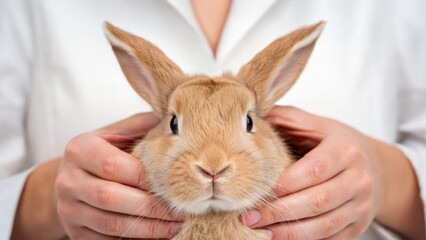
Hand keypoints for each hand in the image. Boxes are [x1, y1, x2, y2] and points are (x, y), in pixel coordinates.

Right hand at [55, 112, 182, 238]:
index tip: (173, 183)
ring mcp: (69, 209)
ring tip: (176, 225)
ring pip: (111, 225)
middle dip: (151, 207)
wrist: (71, 177)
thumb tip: (178, 124)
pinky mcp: (75, 232)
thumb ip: (142, 126)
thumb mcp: (117, 133)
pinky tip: (158, 235)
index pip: (113, 165)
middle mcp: (69, 180)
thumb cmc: (103, 152)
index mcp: (80, 150)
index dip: (145, 177)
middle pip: (110, 198)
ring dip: (148, 229)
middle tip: (181, 210)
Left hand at [241, 106, 385, 238]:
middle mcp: (358, 179)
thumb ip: (287, 119)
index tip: (259, 189)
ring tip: (260, 231)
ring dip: (289, 232)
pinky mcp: (358, 226)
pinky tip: (280, 237)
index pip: (315, 169)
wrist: (376, 168)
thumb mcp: (316, 125)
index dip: (287, 182)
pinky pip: (330, 238)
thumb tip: (252, 115)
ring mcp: (360, 205)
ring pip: (323, 225)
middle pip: (317, 201)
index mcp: (346, 150)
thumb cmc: (338, 145)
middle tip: (249, 216)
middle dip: (280, 211)